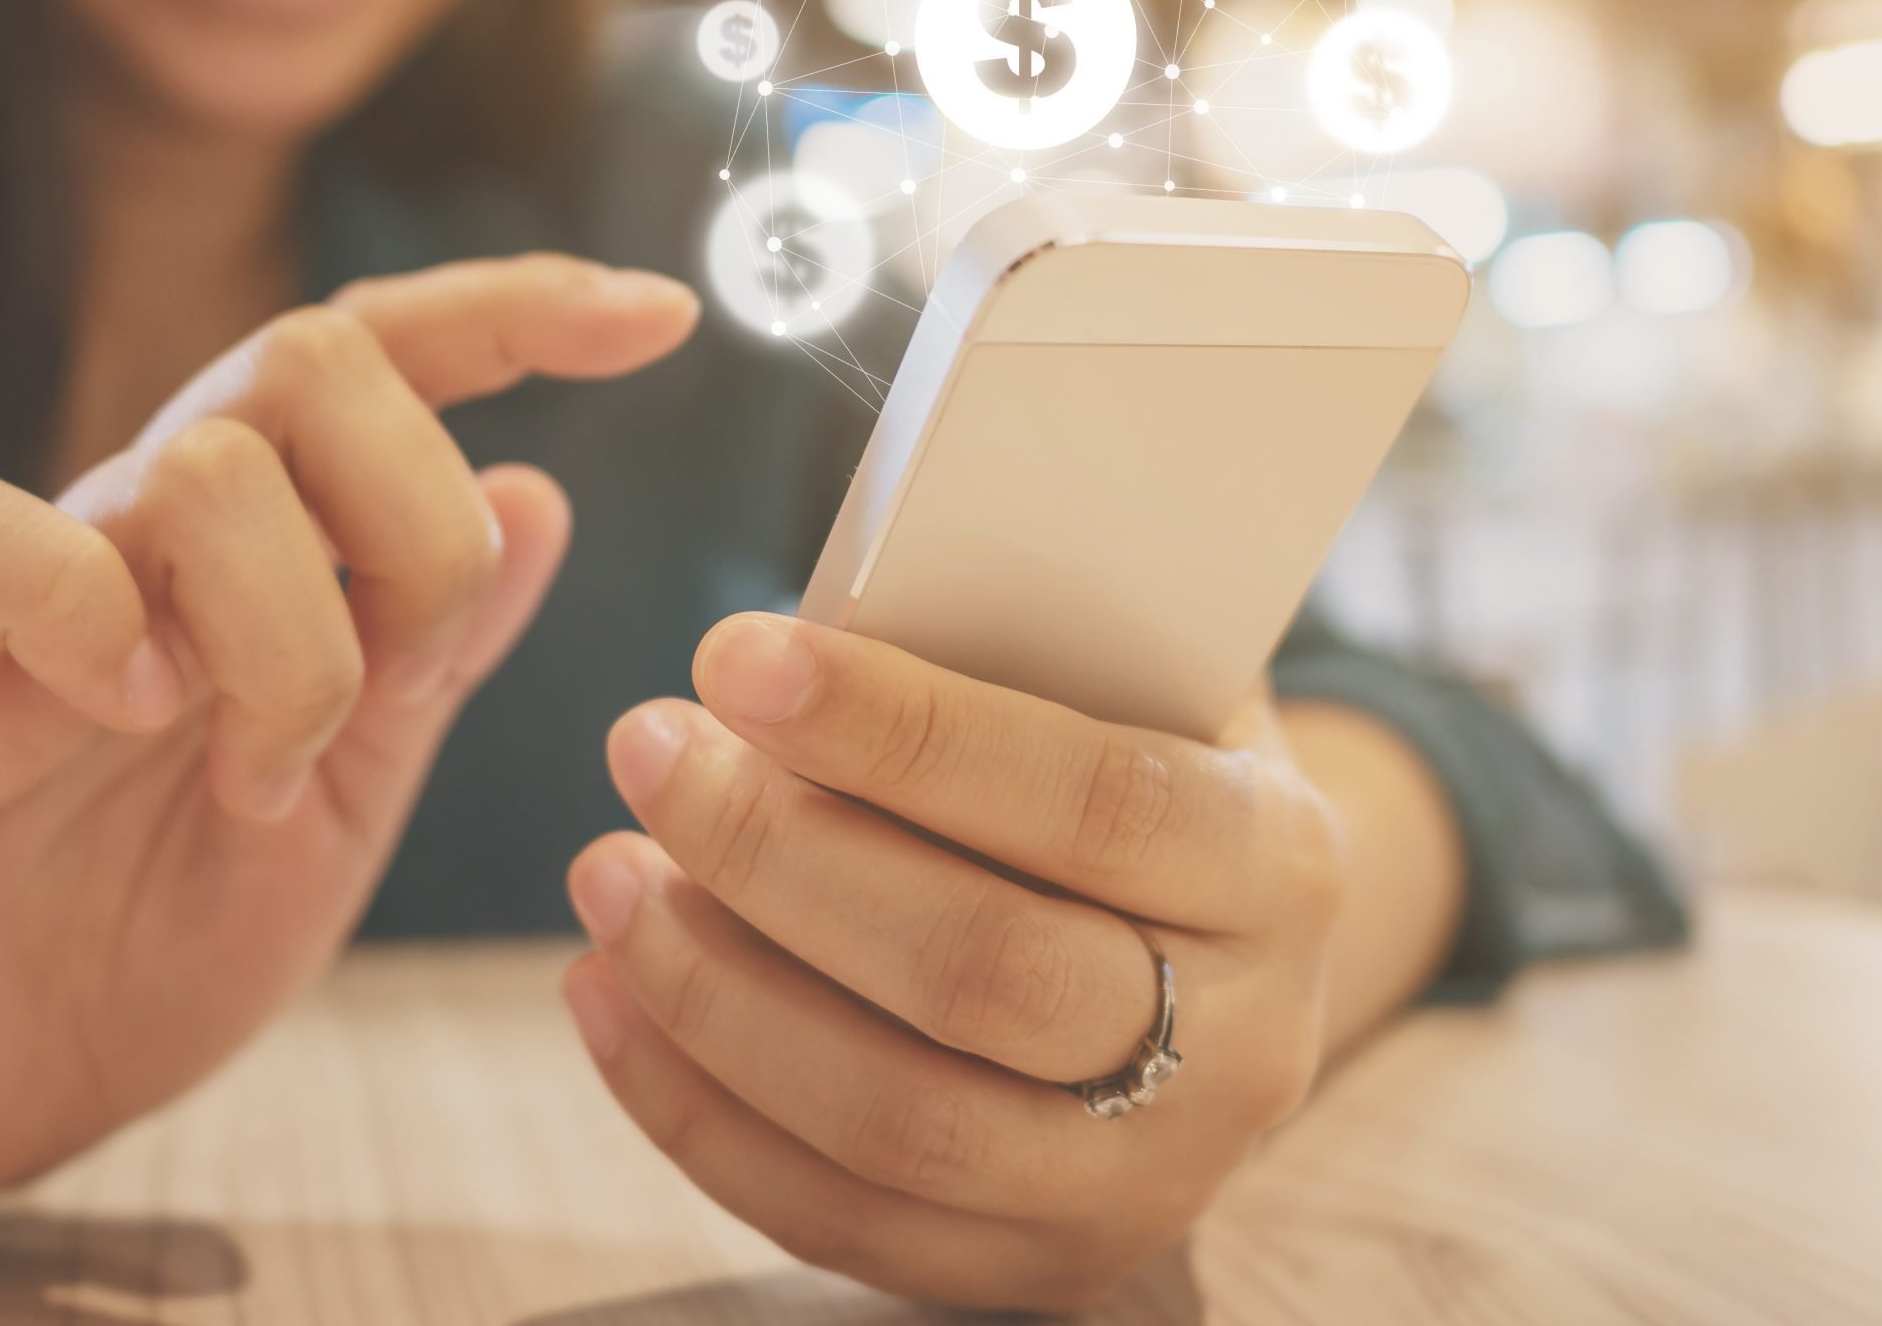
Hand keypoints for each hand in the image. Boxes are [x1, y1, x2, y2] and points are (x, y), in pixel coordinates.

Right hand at [0, 255, 695, 1239]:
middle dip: (421, 523)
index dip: (519, 309)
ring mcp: (24, 568)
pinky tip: (125, 712)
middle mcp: (150, 517)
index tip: (665, 315)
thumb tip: (544, 491)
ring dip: (286, 640)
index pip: (389, 355)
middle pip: (315, 356)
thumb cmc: (150, 932)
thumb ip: (435, 655)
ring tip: (262, 779)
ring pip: (199, 462)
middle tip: (405, 689)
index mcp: (267, 540)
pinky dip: (78, 609)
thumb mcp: (349, 798)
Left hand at [562, 616, 1345, 1313]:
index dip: (901, 733)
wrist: (1223, 964)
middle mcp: (1238, 1046)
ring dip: (714, 991)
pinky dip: (695, 1110)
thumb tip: (804, 621)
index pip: (1089, 800)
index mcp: (1274, 861)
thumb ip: (1015, 642)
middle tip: (648, 749)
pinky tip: (608, 993)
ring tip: (607, 873)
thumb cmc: (1134, 765)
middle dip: (777, 856)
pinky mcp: (1041, 1271)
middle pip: (981, 973)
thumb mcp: (1132, 679)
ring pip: (898, 1119)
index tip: (737, 657)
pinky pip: (838, 1215)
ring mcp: (1143, 1182)